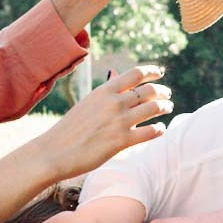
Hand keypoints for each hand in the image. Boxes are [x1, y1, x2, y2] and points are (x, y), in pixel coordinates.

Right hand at [35, 66, 172, 181]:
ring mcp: (119, 121)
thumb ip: (106, 94)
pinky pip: (151, 132)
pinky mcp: (122, 141)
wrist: (55, 151)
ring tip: (167, 108)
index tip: (160, 72)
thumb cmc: (71, 128)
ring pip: (154, 108)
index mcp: (104, 90)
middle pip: (149, 90)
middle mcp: (114, 102)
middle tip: (167, 95)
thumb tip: (119, 79)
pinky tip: (159, 129)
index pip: (136, 74)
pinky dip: (159, 129)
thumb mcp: (87, 104)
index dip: (152, 71)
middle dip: (162, 91)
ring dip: (164, 107)